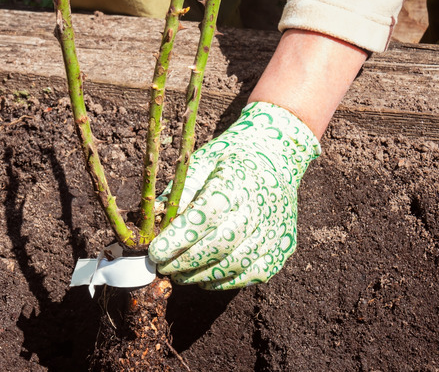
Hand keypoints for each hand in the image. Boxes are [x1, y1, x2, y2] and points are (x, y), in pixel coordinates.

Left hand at [148, 102, 320, 289]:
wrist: (276, 157)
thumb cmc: (229, 161)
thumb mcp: (201, 162)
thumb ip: (180, 192)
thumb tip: (155, 223)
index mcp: (238, 181)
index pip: (206, 216)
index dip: (179, 238)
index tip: (155, 252)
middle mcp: (261, 208)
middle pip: (220, 245)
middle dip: (185, 261)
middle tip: (162, 267)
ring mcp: (275, 230)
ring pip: (235, 264)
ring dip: (201, 275)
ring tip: (178, 274)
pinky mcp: (283, 248)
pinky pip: (252, 274)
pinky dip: (224, 281)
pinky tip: (203, 277)